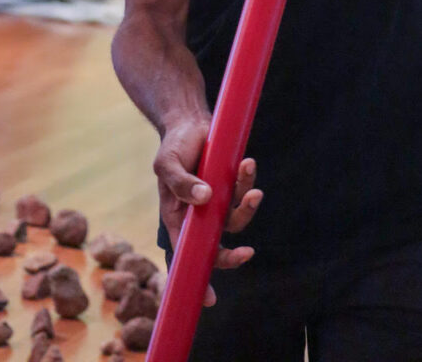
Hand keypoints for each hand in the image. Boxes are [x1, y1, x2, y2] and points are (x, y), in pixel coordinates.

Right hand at [154, 116, 262, 305]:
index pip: (186, 254)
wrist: (189, 121)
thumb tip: (204, 199)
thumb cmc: (174, 147)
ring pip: (235, 219)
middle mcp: (199, 215)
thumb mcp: (167, 164)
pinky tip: (248, 164)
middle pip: (217, 246)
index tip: (211, 299)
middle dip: (233, 255)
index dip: (198, 277)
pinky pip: (243, 192)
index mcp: (178, 218)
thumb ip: (182, 183)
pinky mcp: (230, 185)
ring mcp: (217, 201)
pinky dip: (247, 181)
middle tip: (248, 253)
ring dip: (247, 207)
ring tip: (253, 190)